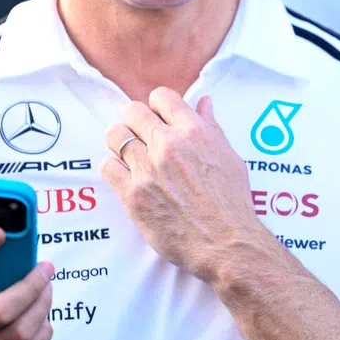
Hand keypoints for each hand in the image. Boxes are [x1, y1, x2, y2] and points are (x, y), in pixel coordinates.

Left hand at [101, 89, 264, 282]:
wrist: (224, 243)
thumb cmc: (232, 203)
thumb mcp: (229, 157)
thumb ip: (212, 127)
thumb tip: (204, 103)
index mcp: (193, 132)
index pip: (162, 97)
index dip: (158, 105)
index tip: (158, 116)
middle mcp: (167, 145)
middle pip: (132, 112)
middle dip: (135, 120)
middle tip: (141, 135)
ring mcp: (147, 169)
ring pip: (115, 136)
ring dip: (120, 142)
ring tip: (130, 154)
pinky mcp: (133, 194)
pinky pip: (108, 167)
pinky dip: (114, 168)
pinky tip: (126, 175)